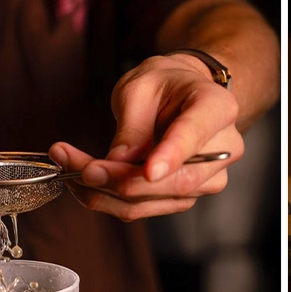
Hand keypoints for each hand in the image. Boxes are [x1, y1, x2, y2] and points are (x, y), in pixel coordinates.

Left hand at [48, 52, 242, 219]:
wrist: (181, 95)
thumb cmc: (163, 84)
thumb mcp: (140, 87)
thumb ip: (132, 125)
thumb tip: (117, 163)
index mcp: (217, 107)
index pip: (196, 135)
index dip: (173, 155)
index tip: (150, 170)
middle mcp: (222, 149)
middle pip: (175, 180)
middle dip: (121, 180)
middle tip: (78, 167)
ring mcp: (207, 178)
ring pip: (155, 201)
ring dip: (105, 192)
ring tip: (68, 166)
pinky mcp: (185, 196)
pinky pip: (144, 207)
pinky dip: (108, 198)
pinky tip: (83, 179)